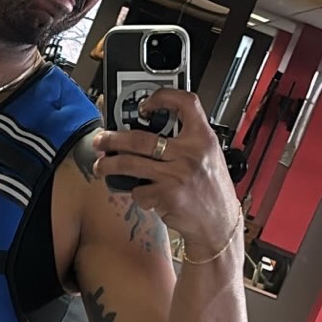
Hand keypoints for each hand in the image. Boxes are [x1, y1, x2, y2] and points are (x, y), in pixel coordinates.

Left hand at [92, 90, 242, 257]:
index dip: (163, 96)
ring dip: (109, 165)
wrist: (220, 224)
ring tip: (101, 166)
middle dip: (113, 139)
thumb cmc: (213, 191)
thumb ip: (186, 141)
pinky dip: (137, 194)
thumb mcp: (209, 157)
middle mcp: (190, 154)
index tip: (146, 103)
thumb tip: (150, 130)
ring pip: (131, 164)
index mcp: (203, 139)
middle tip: (101, 140)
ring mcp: (177, 175)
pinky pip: (139, 191)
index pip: (186, 103)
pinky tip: (145, 195)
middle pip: (141, 138)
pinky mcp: (167, 197)